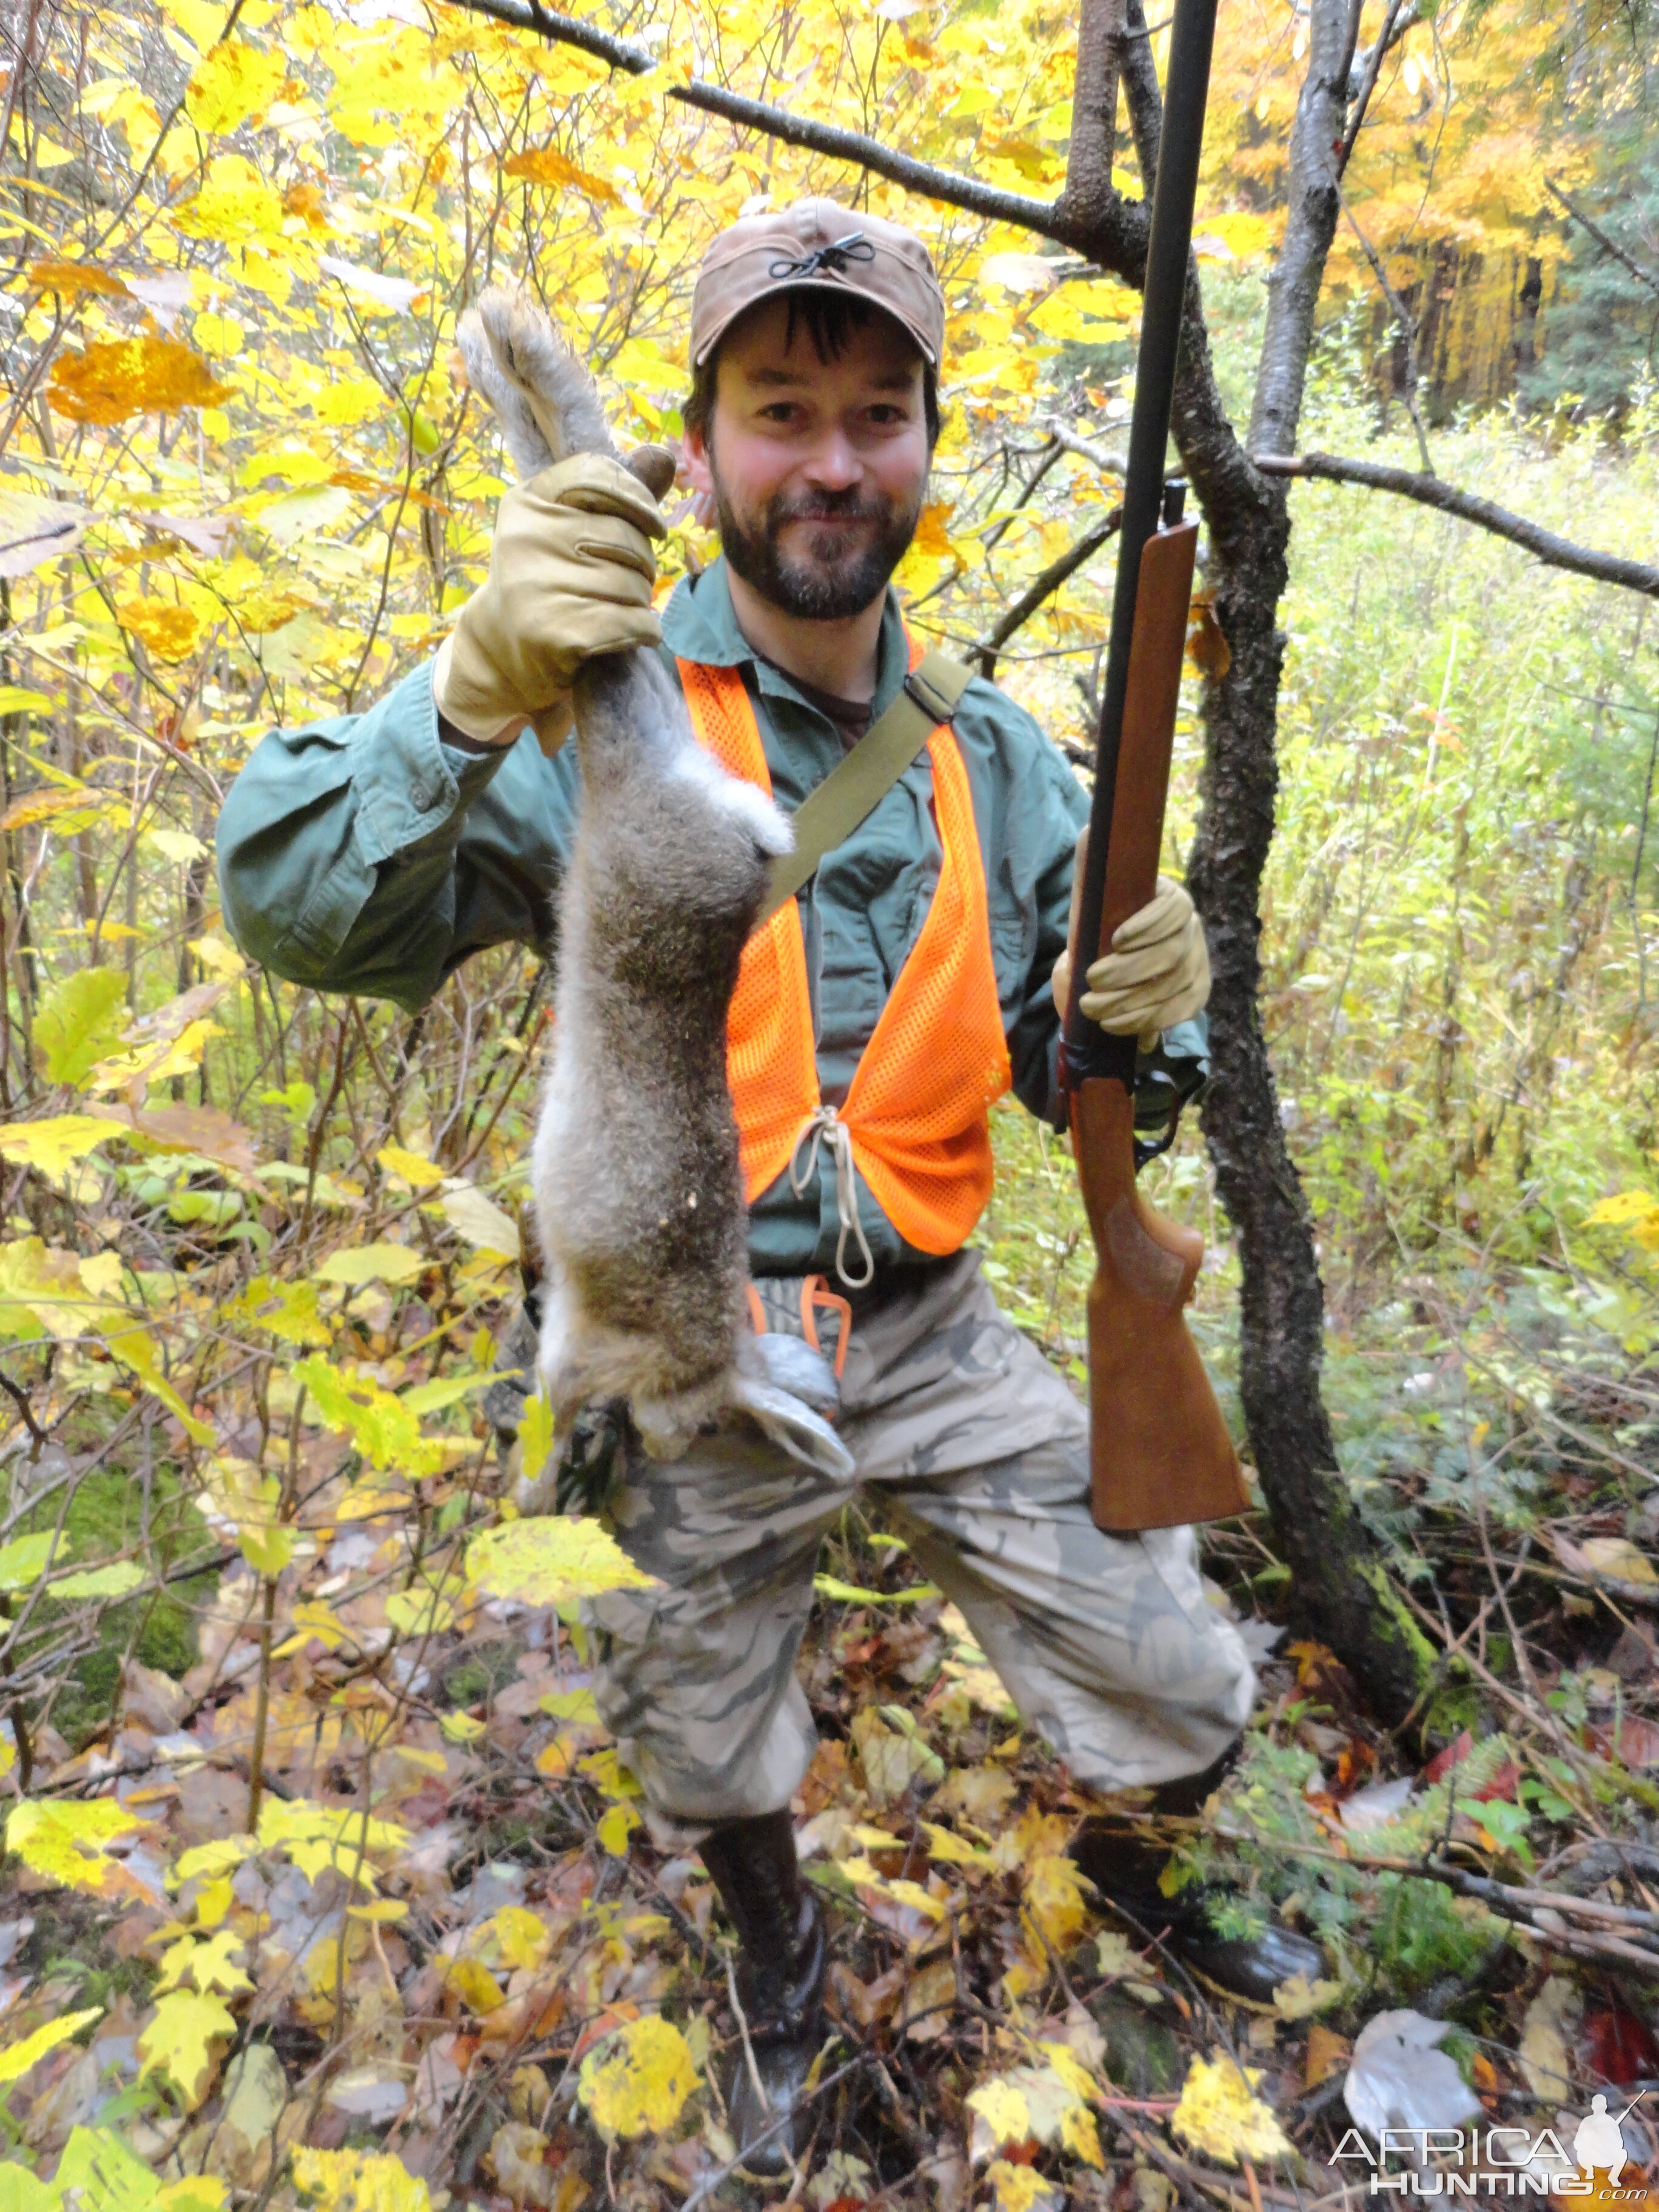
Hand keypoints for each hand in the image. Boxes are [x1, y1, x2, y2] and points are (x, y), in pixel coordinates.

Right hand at [432, 452, 665, 744]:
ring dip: (643, 601)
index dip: (639, 500)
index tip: (654, 527)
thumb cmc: (546, 583)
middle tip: (634, 582)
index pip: (597, 474)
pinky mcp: (555, 631)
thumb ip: (615, 497)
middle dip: (644, 564)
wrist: (499, 654)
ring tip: (624, 609)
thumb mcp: (567, 531)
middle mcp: (525, 538)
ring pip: (633, 584)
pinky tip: (636, 633)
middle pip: (626, 538)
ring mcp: (536, 586)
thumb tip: (662, 454)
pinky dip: (645, 630)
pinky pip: (632, 622)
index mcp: (526, 502)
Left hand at [1051, 832, 1209, 1046]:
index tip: (1114, 939)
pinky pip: (1179, 1011)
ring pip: (1173, 986)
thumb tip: (1090, 833)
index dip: (1149, 925)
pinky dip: (1145, 1021)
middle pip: (1171, 954)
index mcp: (1171, 899)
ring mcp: (1199, 963)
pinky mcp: (1196, 995)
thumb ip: (1091, 865)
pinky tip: (1115, 1024)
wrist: (1107, 969)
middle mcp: (1192, 929)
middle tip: (1092, 982)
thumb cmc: (1099, 927)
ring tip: (1093, 1008)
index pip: (1174, 908)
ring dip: (1130, 1001)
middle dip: (1128, 972)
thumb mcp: (1091, 898)